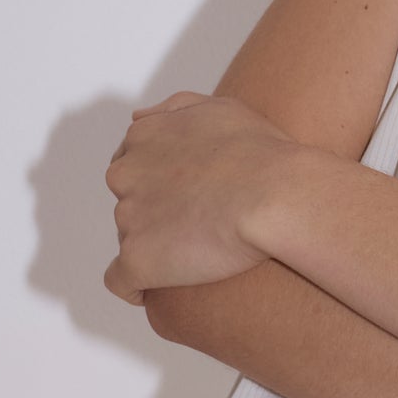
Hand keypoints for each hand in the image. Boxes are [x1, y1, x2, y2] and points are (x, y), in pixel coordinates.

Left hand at [103, 89, 298, 304]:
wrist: (275, 195)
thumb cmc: (260, 152)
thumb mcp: (219, 107)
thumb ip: (173, 108)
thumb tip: (138, 117)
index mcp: (144, 139)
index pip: (134, 166)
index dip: (163, 185)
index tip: (190, 198)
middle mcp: (126, 175)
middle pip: (130, 202)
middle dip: (157, 214)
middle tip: (201, 225)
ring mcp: (128, 219)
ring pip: (132, 239)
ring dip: (159, 247)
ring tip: (201, 255)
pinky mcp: (138, 260)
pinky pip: (122, 281)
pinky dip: (136, 287)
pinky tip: (158, 290)